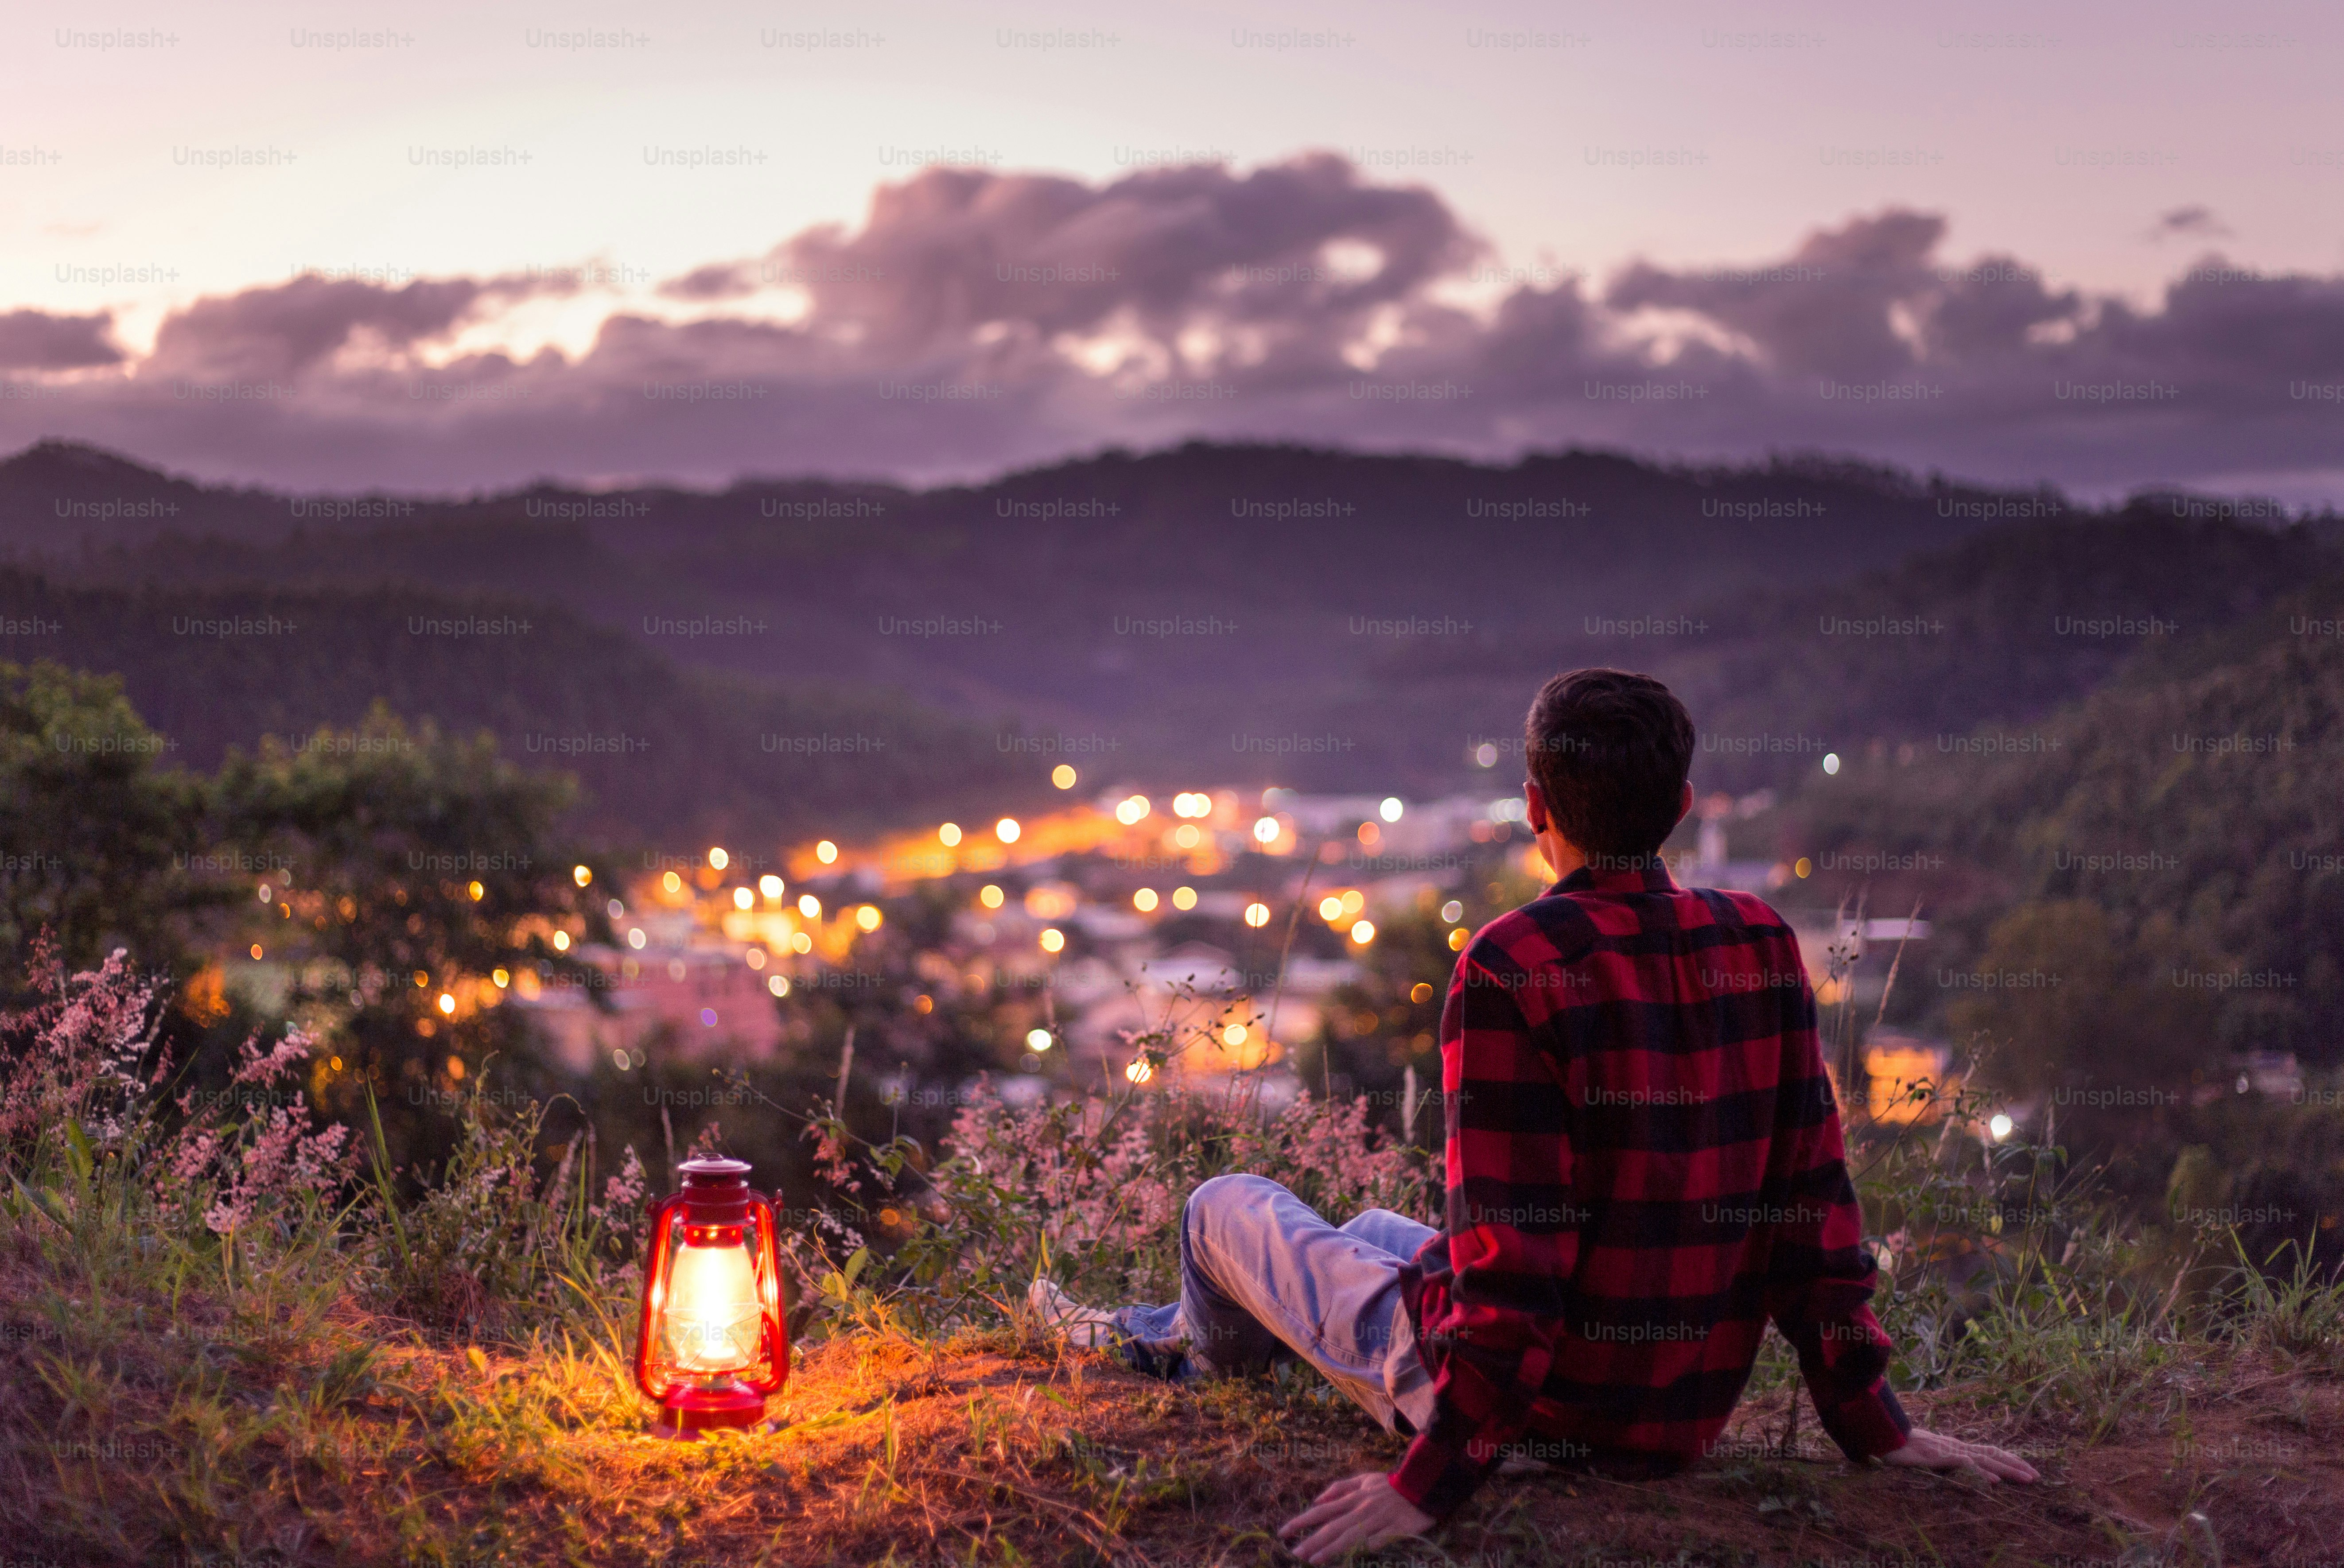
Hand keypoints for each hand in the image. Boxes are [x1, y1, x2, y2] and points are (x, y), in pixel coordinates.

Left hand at [1278, 1472, 1434, 1563]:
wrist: (1422, 1484)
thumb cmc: (1390, 1485)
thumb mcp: (1363, 1479)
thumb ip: (1339, 1489)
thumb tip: (1317, 1501)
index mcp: (1353, 1497)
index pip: (1321, 1511)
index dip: (1302, 1521)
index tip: (1284, 1532)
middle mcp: (1362, 1509)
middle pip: (1333, 1527)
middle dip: (1312, 1540)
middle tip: (1295, 1553)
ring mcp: (1378, 1520)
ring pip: (1350, 1536)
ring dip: (1331, 1549)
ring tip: (1313, 1560)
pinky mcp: (1396, 1529)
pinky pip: (1377, 1541)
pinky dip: (1363, 1548)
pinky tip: (1350, 1558)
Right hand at [1877, 1425, 2039, 1483]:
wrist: (1878, 1435)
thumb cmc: (1898, 1445)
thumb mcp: (1923, 1455)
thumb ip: (1939, 1459)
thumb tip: (1954, 1466)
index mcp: (1953, 1446)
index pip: (1986, 1451)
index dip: (2007, 1459)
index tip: (2026, 1467)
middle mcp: (1954, 1446)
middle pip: (1991, 1454)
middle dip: (2016, 1465)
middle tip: (2037, 1476)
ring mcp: (1946, 1450)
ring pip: (1984, 1459)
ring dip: (2008, 1469)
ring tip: (2028, 1478)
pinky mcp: (1936, 1457)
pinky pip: (1963, 1465)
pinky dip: (1981, 1473)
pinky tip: (1994, 1481)